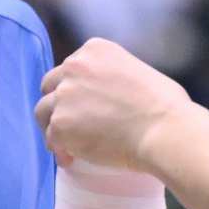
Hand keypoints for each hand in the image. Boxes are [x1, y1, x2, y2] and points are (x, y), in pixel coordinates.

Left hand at [36, 39, 193, 171]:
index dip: (75, 87)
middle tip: (70, 123)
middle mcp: (75, 67)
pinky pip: (51, 139)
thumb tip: (110, 96)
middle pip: (50, 85)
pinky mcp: (60, 124)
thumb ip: (114, 77)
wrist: (164, 130)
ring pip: (43, 111)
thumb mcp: (138, 71)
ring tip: (66, 144)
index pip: (71, 67)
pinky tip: (72, 159)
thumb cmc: (165, 106)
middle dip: (58, 103)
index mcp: (95, 50)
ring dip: (53, 126)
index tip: (83, 104)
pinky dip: (60, 150)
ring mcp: (65, 95)